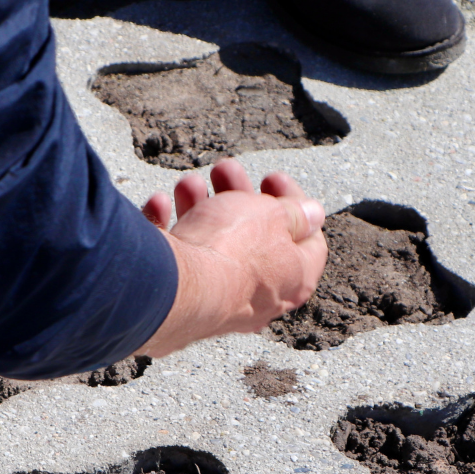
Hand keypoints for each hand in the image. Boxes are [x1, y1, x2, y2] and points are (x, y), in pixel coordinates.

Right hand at [137, 159, 325, 356]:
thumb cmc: (232, 250)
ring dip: (201, 208)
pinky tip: (161, 206)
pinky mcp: (181, 302)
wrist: (174, 288)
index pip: (308, 239)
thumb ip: (294, 214)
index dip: (294, 202)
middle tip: (224, 171)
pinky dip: (171, 232)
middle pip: (254, 238)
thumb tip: (313, 214)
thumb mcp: (273, 216)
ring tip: (189, 184)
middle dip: (237, 197)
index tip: (271, 178)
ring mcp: (219, 301)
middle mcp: (260, 296)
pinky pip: (178, 261)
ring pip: (213, 246)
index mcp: (294, 277)